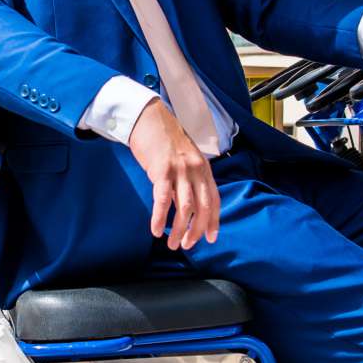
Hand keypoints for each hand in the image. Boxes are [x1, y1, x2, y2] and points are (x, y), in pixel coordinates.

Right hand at [127, 101, 219, 249]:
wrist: (148, 117)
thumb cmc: (163, 139)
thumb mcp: (185, 157)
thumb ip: (190, 178)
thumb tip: (187, 204)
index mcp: (204, 168)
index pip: (214, 200)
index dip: (214, 221)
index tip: (211, 238)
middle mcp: (196, 169)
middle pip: (202, 207)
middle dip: (197, 230)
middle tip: (187, 245)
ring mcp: (180, 170)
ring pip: (185, 208)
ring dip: (179, 229)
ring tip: (172, 243)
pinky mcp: (162, 170)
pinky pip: (163, 200)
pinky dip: (160, 218)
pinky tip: (156, 230)